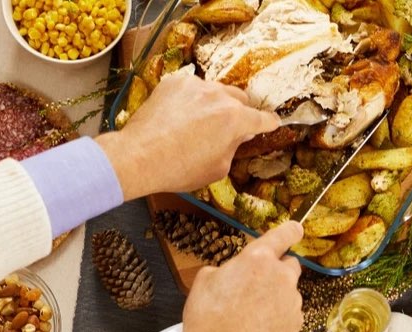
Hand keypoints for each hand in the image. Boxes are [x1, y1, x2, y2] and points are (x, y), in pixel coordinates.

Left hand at [96, 73, 278, 199]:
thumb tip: (236, 137)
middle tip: (227, 129)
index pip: (262, 118)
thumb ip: (233, 148)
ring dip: (214, 104)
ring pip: (215, 91)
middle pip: (240, 99)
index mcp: (235, 119)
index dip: (269, 123)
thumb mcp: (217, 169)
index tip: (271, 123)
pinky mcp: (174, 82)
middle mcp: (219, 96)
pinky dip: (191, 99)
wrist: (139, 156)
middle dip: (239, 112)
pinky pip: (191, 88)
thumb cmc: (179, 169)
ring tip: (199, 123)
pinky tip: (179, 116)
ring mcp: (195, 85)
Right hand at [170, 222, 303, 331]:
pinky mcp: (296, 323)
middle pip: (289, 264)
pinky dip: (279, 317)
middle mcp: (281, 276)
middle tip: (256, 285)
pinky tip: (259, 327)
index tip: (295, 229)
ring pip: (289, 291)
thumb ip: (228, 268)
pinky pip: (290, 313)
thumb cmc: (207, 318)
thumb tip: (234, 272)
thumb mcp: (205, 280)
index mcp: (258, 258)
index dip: (290, 231)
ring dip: (277, 296)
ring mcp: (291, 301)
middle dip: (277, 271)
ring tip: (252, 314)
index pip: (284, 234)